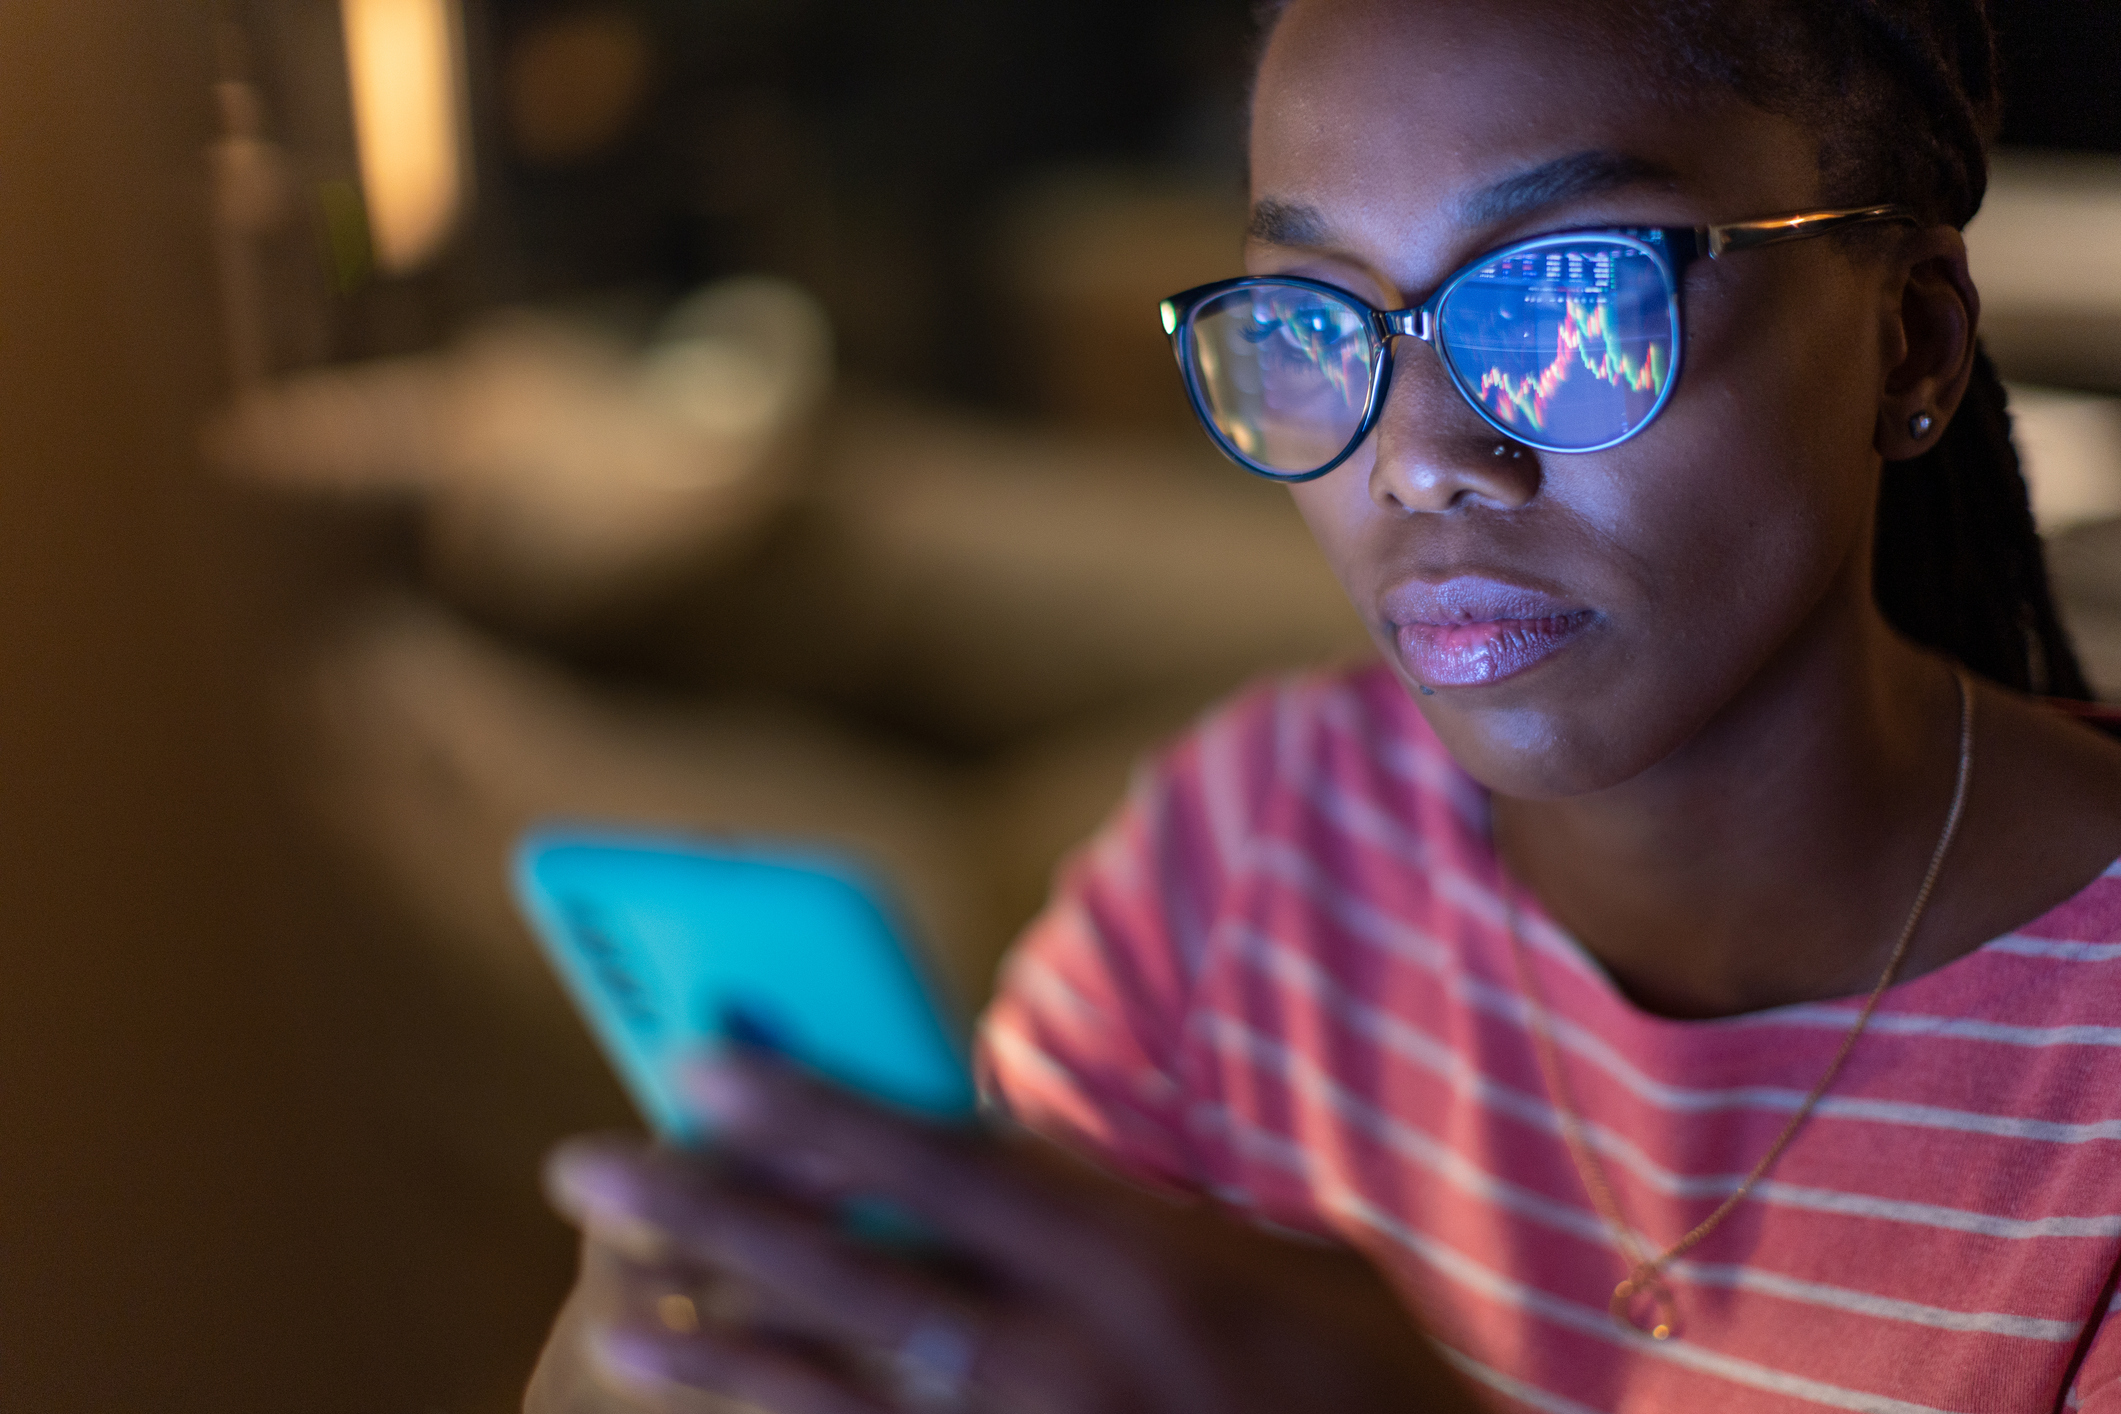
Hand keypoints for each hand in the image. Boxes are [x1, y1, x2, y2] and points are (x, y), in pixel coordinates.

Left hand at [529, 1055, 1480, 1413]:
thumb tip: (1000, 1161)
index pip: (944, 1166)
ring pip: (839, 1397)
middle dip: (711, 1215)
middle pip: (854, 1277)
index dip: (813, 1110)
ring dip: (715, 1350)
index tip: (701, 1058)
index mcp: (1144, 1264)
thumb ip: (1139, 1210)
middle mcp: (1075, 1362)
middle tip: (589, 1161)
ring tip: (614, 1311)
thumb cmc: (1362, 1382)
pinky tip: (716, 1409)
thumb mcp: (1284, 1263)